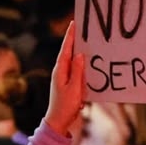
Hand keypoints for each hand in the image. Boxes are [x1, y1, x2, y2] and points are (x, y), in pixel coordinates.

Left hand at [45, 21, 85, 135]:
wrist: (58, 120)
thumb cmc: (66, 106)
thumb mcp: (74, 88)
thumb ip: (77, 70)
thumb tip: (79, 55)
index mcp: (60, 70)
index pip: (66, 49)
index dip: (70, 36)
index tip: (74, 24)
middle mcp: (60, 71)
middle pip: (68, 52)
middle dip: (74, 40)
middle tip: (82, 28)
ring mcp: (63, 77)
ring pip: (72, 59)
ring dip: (78, 50)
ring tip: (86, 40)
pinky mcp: (68, 83)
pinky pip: (75, 68)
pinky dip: (81, 62)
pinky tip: (87, 60)